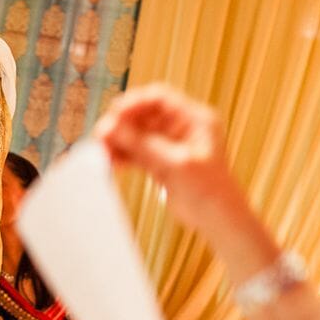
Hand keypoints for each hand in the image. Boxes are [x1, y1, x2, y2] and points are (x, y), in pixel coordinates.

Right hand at [94, 85, 240, 230]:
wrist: (218, 221)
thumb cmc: (211, 190)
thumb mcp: (176, 163)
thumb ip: (143, 145)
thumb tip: (113, 128)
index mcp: (195, 119)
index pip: (159, 98)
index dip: (135, 103)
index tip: (114, 113)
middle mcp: (182, 128)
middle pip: (144, 116)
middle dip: (122, 125)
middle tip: (101, 135)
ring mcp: (170, 146)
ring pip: (137, 136)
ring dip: (119, 142)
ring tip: (102, 152)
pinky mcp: (161, 163)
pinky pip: (137, 153)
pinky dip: (124, 157)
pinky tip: (111, 163)